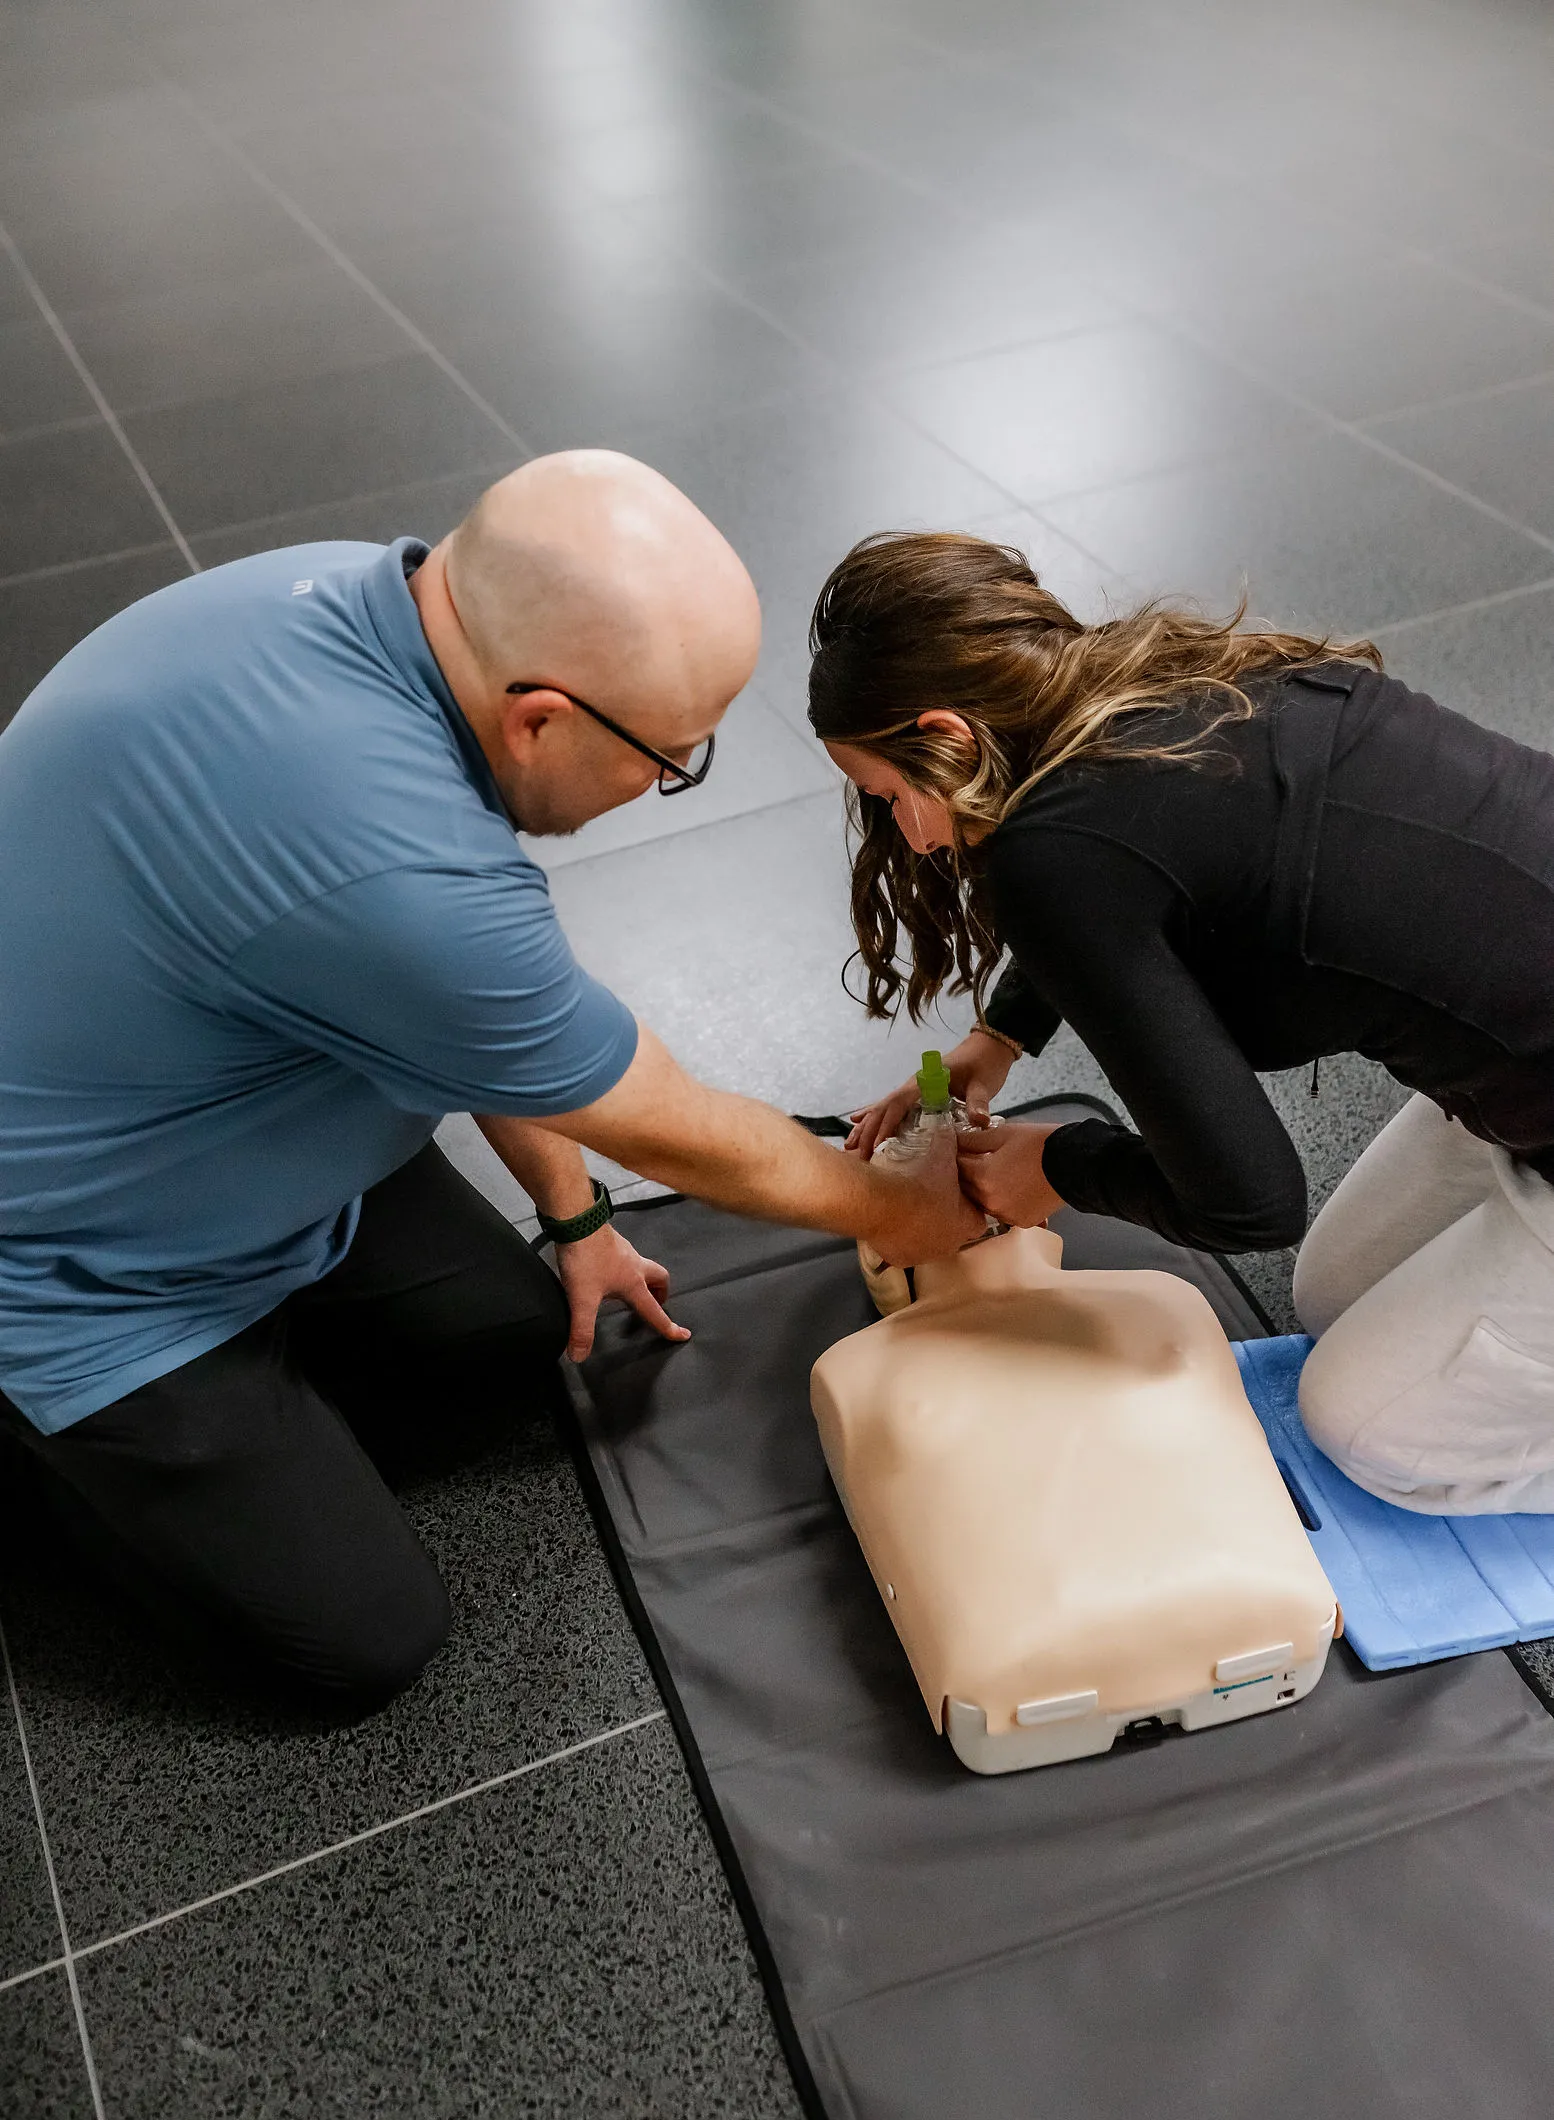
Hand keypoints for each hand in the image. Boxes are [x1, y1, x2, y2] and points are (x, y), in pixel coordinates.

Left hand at [552, 1224, 690, 1362]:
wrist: (576, 1220)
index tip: (683, 1335)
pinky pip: (626, 1257)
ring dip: (641, 1278)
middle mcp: (635, 1265)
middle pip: (659, 1278)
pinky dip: (624, 1267)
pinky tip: (605, 1271)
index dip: (668, 1326)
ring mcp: (624, 1250)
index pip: (655, 1311)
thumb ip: (582, 1329)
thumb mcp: (582, 1299)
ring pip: (642, 1266)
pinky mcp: (611, 1241)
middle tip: (654, 1303)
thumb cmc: (585, 1261)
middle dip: (661, 1292)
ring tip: (625, 1291)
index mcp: (634, 1283)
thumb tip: (579, 1357)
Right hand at [845, 1029, 1017, 1159]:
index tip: (876, 1145)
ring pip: (883, 1108)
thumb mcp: (983, 1084)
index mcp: (925, 1081)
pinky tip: (857, 1122)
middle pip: (884, 1108)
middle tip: (854, 1155)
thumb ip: (979, 1102)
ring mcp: (913, 1088)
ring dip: (866, 1126)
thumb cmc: (985, 1063)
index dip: (886, 1124)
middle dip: (868, 1131)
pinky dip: (875, 1116)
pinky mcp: (918, 1093)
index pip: (899, 1104)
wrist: (989, 1046)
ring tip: (848, 1146)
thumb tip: (981, 1121)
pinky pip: (891, 1107)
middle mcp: (914, 1084)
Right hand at [867, 1120, 988, 1264]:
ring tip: (908, 1206)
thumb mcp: (939, 1153)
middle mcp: (948, 1245)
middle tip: (931, 1198)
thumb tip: (952, 1128)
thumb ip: (949, 1142)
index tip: (958, 1196)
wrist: (880, 1202)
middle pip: (953, 1233)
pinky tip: (893, 1219)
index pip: (978, 1221)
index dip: (969, 1208)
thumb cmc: (917, 1180)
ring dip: (923, 1229)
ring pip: (928, 1243)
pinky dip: (900, 1237)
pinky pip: (905, 1249)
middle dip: (946, 1219)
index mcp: (964, 1223)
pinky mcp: (901, 1260)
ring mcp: (924, 1255)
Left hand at [957, 1121, 1064, 1227]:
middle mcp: (990, 1201)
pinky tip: (1014, 1187)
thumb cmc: (1039, 1144)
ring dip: (985, 1191)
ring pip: (984, 1203)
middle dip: (970, 1174)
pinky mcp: (1021, 1222)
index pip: (957, 1167)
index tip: (964, 1150)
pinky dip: (1004, 1202)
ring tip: (1001, 1174)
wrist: (1075, 1164)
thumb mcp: (1003, 1134)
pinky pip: (1003, 1212)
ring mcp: (1006, 1215)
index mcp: (982, 1177)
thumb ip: (974, 1139)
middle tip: (981, 1160)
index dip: (959, 1156)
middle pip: (967, 1188)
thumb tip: (955, 1140)